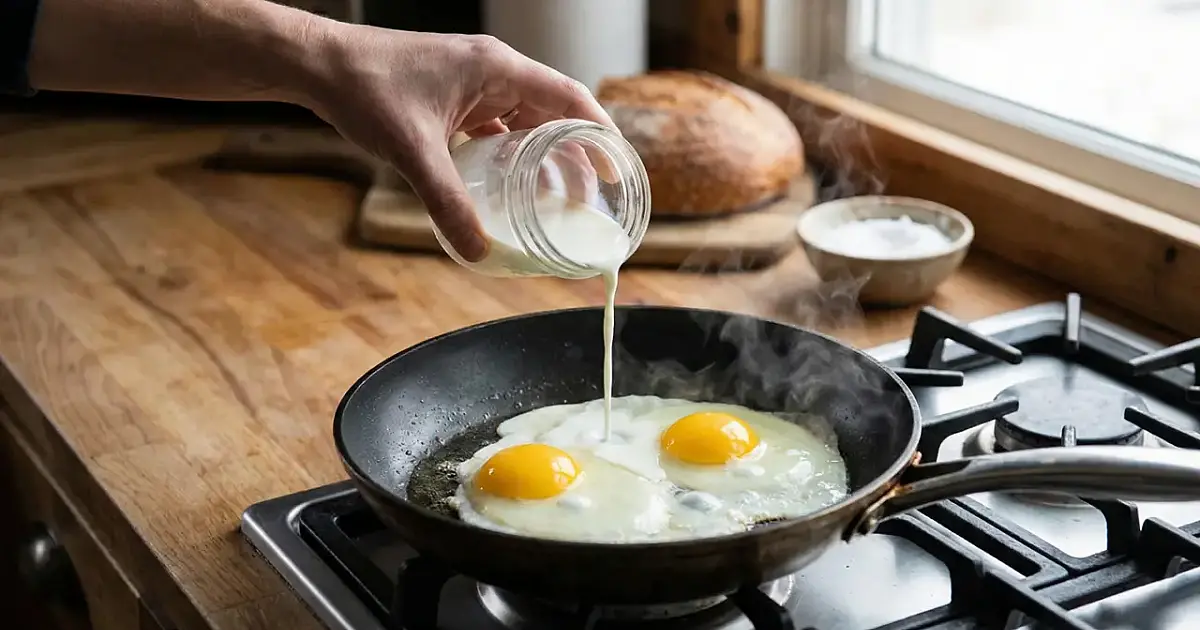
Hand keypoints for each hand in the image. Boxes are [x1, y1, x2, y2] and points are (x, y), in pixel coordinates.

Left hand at [298, 26, 616, 262]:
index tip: (616, 168)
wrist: (318, 65)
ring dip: (543, 157)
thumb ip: (448, 203)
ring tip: (557, 199)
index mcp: (498, 69)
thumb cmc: (365, 88)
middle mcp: (493, 72)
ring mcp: (473, 84)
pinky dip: (510, 156)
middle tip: (590, 200)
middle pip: (554, 113)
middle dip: (575, 156)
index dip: (599, 133)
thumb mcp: (413, 151)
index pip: (570, 97)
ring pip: (525, 122)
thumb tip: (478, 252)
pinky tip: (509, 187)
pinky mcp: (454, 97)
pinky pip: (496, 128)